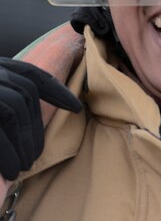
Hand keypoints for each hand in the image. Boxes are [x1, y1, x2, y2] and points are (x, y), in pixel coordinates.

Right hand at [0, 57, 81, 180]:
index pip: (34, 76)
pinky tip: (11, 169)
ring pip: (16, 108)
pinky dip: (7, 151)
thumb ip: (7, 94)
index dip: (57, 91)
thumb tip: (29, 117)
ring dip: (25, 140)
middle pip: (27, 93)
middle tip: (36, 156)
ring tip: (26, 165)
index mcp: (0, 68)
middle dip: (35, 127)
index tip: (77, 108)